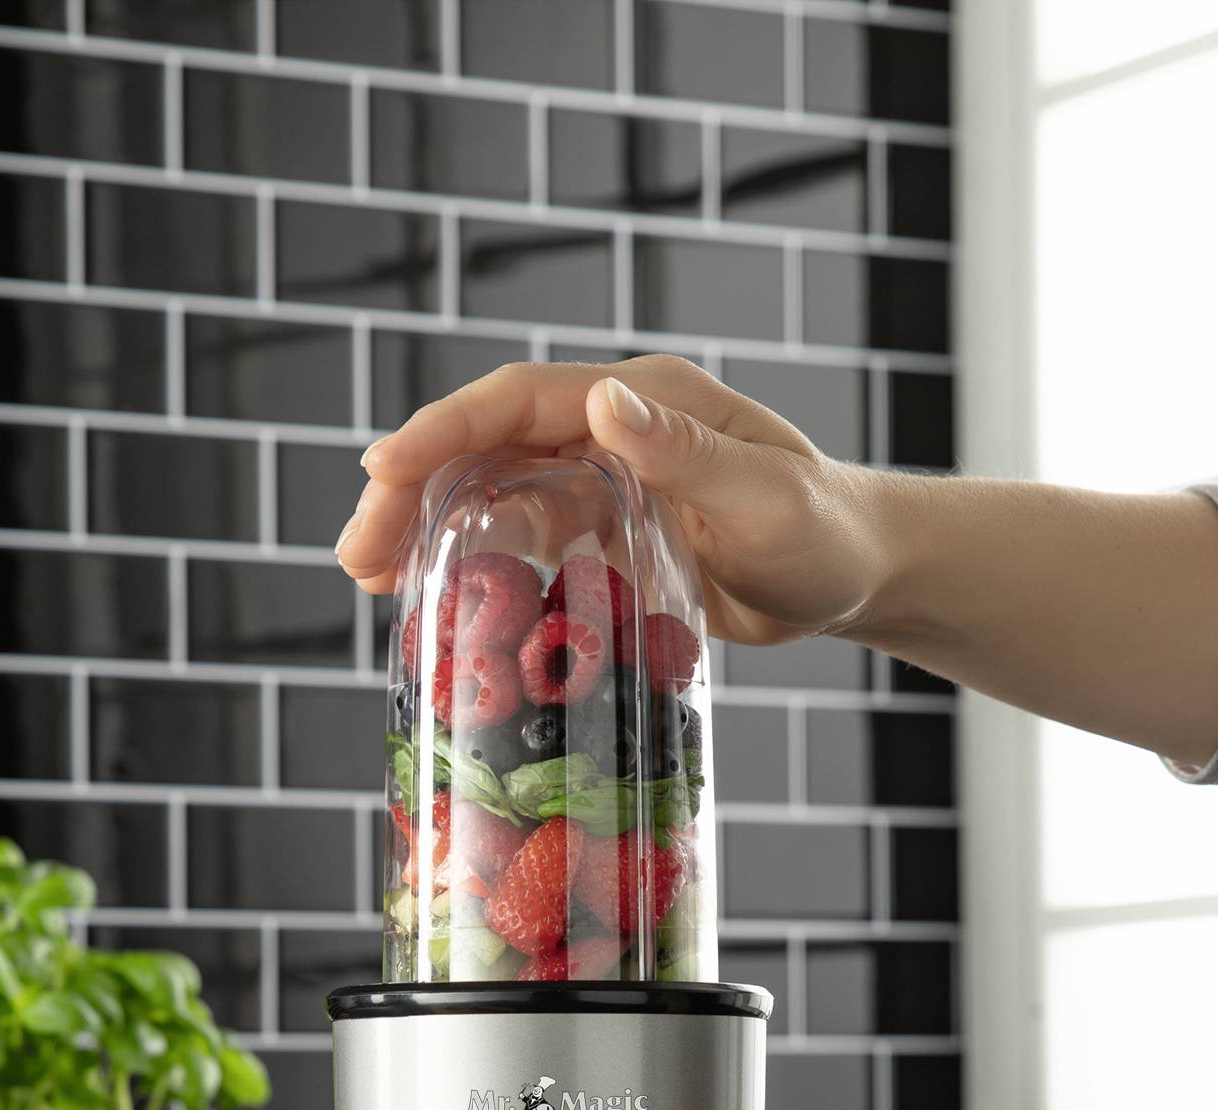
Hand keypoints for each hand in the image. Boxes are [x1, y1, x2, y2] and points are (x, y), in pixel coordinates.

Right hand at [335, 356, 906, 648]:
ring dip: (430, 528)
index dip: (444, 430)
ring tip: (371, 577)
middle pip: (487, 445)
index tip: (381, 470)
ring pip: (492, 493)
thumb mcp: (763, 497)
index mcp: (644, 401)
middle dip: (413, 488)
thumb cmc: (827, 532)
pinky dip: (473, 563)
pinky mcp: (605, 532)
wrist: (860, 573)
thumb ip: (683, 454)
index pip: (520, 401)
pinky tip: (435, 600)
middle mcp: (613, 430)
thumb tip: (601, 404)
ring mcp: (603, 481)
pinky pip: (522, 540)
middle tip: (357, 551)